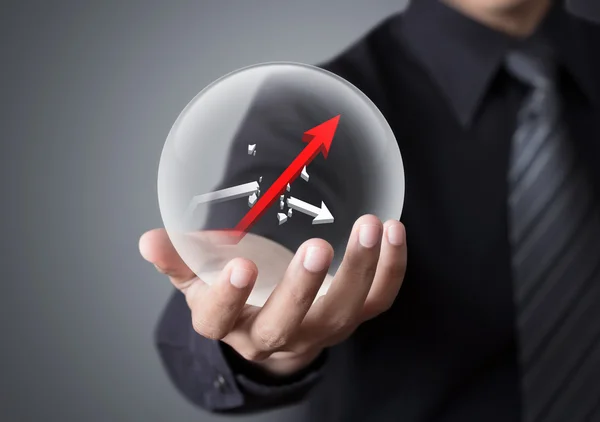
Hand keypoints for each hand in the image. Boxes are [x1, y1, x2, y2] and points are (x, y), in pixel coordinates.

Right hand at [139, 215, 406, 376]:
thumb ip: (178, 260)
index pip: (220, 319)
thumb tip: (149, 240)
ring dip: (359, 270)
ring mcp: (318, 329)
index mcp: (229, 323)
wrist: (275, 328)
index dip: (228, 297)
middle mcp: (273, 334)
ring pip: (341, 312)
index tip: (240, 265)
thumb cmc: (236, 296)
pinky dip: (391, 270)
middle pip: (286, 324)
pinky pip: (378, 302)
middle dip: (302, 288)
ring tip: (371, 227)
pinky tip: (393, 232)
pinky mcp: (351, 317)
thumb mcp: (199, 281)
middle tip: (316, 247)